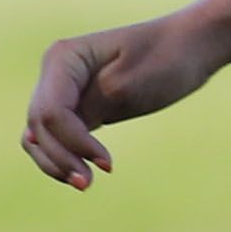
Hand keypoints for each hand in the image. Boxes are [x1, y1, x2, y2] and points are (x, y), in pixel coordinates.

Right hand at [22, 15, 219, 187]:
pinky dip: (65, 156)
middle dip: (60, 157)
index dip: (72, 142)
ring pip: (40, 134)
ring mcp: (63, 89)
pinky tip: (83, 174)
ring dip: (55, 162)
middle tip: (88, 184)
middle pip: (39, 125)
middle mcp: (55, 72)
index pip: (50, 111)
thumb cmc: (166, 59)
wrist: (191, 46)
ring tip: (84, 184)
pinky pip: (58, 136)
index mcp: (62, 58)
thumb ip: (89, 108)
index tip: (108, 164)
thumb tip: (40, 135)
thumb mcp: (128, 85)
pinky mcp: (79, 106)